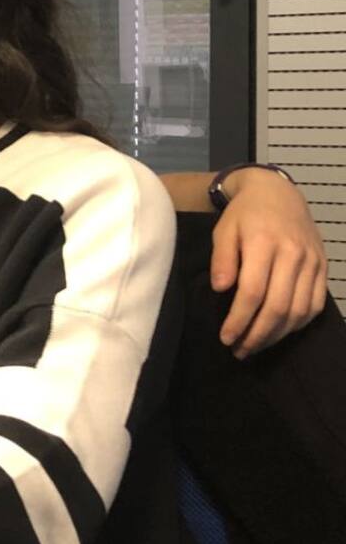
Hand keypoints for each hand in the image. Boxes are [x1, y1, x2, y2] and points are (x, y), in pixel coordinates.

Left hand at [212, 167, 326, 357]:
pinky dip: (298, 324)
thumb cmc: (244, 214)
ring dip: (277, 335)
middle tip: (239, 350)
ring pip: (299, 311)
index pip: (253, 292)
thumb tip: (220, 290)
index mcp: (264, 243)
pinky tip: (279, 332)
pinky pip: (315, 304)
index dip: (239, 319)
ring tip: (255, 346)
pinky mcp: (322, 268)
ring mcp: (312, 262)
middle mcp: (293, 254)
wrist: (277, 193)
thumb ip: (222, 259)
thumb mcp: (224, 230)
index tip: (225, 337)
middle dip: (257, 335)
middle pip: (278, 307)